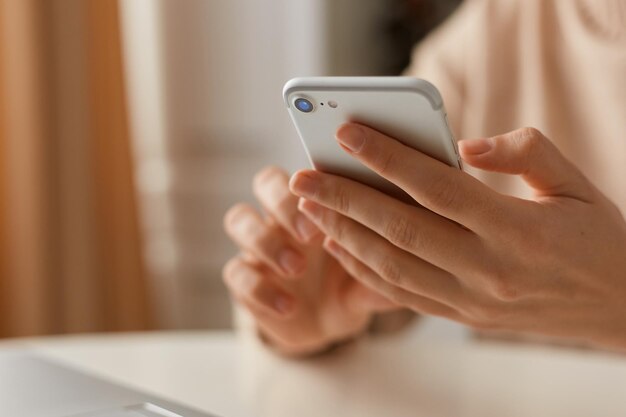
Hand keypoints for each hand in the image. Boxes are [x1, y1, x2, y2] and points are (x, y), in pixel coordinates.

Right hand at [223, 166, 396, 355]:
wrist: (330, 321)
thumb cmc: (356, 279)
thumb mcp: (378, 267)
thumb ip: (396, 251)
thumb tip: (431, 233)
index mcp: (318, 199)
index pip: (308, 168)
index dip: (317, 179)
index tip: (339, 196)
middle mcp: (283, 212)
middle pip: (264, 181)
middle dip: (284, 201)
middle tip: (310, 230)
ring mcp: (259, 243)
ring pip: (239, 219)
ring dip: (267, 241)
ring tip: (297, 268)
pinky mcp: (246, 278)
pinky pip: (236, 273)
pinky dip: (260, 288)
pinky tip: (289, 305)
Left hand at [289, 124, 625, 349]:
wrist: (619, 307)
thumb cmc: (598, 237)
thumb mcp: (575, 183)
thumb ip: (522, 152)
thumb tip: (463, 145)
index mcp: (517, 229)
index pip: (436, 186)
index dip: (387, 157)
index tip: (346, 134)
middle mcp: (488, 270)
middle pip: (400, 228)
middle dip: (343, 199)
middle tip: (301, 177)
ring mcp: (472, 300)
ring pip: (392, 265)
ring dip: (344, 235)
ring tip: (310, 208)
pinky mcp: (462, 317)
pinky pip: (402, 294)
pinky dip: (364, 269)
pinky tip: (339, 244)